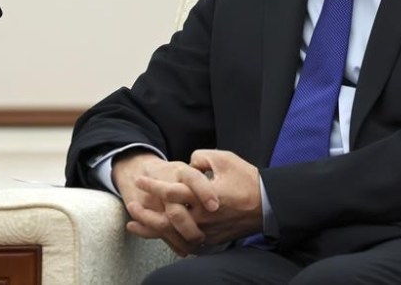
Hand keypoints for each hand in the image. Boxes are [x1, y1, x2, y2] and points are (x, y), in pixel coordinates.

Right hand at [112, 151, 218, 255]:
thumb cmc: (174, 173)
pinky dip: (173, 243)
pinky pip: (158, 232)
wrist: (137, 172)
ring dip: (182, 239)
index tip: (214, 206)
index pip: (194, 180)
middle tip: (202, 237)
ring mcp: (154, 202)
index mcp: (182, 172)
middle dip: (190, 228)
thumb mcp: (191, 164)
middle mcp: (167, 187)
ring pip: (165, 225)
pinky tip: (185, 250)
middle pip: (176, 210)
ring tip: (197, 244)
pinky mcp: (146, 213)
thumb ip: (207, 169)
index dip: (204, 192)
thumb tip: (222, 188)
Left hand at [137, 149, 261, 245]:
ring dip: (151, 229)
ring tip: (135, 224)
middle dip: (146, 212)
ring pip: (172, 235)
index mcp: (204, 197)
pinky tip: (158, 235)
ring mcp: (207, 232)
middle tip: (132, 204)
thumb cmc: (247, 180)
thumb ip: (201, 157)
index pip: (171, 192)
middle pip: (166, 219)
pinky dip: (168, 239)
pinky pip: (184, 243)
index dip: (153, 185)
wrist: (268, 204)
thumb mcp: (225, 159)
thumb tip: (188, 164)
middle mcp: (203, 217)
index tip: (140, 179)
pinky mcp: (211, 240)